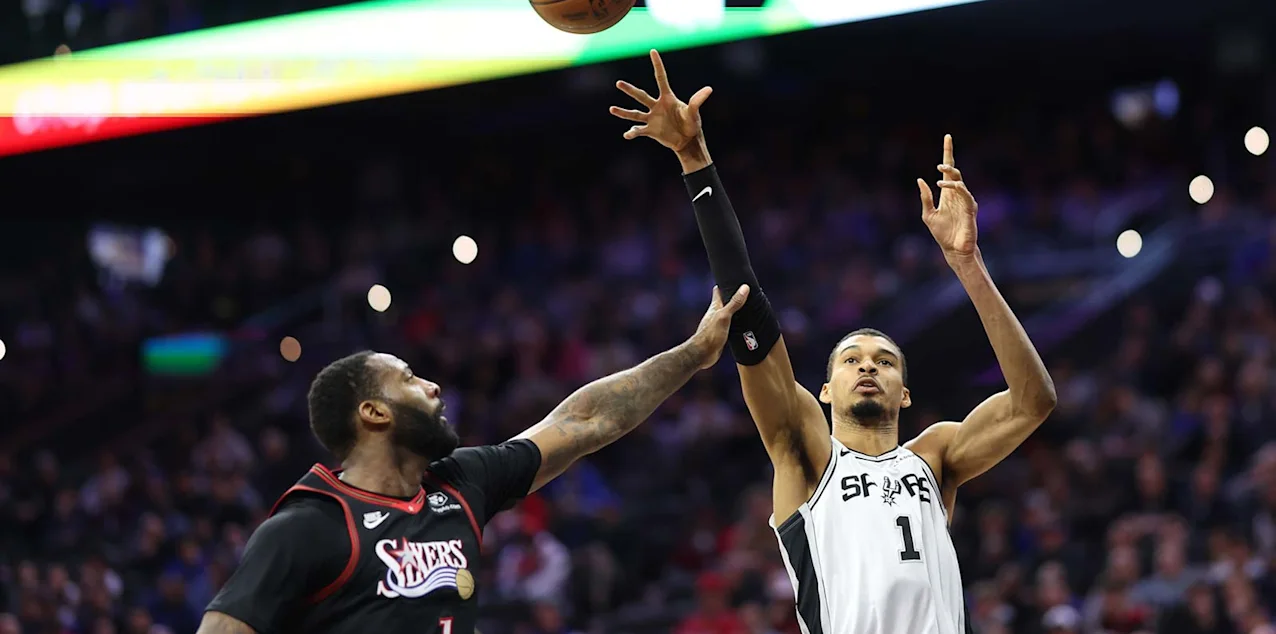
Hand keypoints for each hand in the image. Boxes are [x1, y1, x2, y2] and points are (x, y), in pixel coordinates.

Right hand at [609, 49, 711, 152]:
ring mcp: (651, 118)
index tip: (652, 51)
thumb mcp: (693, 112)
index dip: (657, 64)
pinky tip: (627, 134)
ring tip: (612, 109)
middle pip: (641, 96)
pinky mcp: (650, 130)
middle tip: (619, 83)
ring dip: (623, 112)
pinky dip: (632, 132)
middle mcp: (656, 106)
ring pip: (634, 114)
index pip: (660, 78)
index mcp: (667, 98)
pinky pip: (638, 130)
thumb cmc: (692, 124)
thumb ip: (697, 101)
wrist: (687, 140)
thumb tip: (709, 89)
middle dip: (630, 90)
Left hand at [690, 285, 749, 368]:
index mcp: (715, 307)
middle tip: (745, 292)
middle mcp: (716, 314)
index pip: (718, 291)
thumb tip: (744, 287)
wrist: (702, 354)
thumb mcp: (724, 316)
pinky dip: (737, 324)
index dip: (724, 284)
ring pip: (729, 315)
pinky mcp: (721, 335)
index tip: (732, 278)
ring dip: (736, 311)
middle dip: (733, 297)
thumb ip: (734, 303)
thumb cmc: (710, 335)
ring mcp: (718, 324)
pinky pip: (731, 326)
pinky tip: (743, 326)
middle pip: (725, 302)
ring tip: (748, 307)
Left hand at [918, 134, 978, 259]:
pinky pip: (965, 194)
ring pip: (959, 181)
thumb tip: (920, 180)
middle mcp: (957, 194)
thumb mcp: (928, 214)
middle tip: (940, 164)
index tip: (947, 137)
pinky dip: (957, 188)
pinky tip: (948, 187)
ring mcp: (965, 200)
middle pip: (955, 172)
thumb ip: (925, 198)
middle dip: (949, 164)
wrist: (953, 249)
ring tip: (940, 176)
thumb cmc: (942, 233)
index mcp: (947, 193)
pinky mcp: (971, 208)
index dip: (948, 153)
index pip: (948, 169)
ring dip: (950, 177)